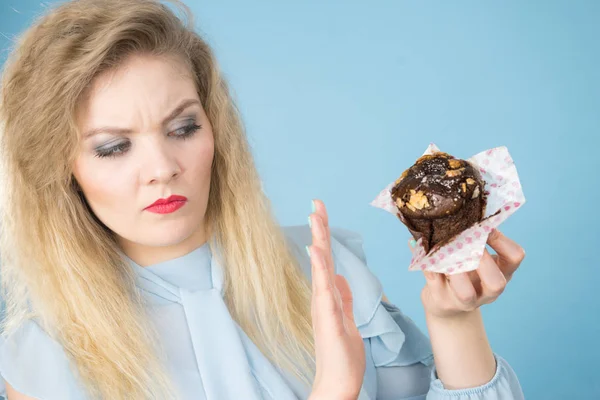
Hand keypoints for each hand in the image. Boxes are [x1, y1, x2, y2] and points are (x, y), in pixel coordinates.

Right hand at [307, 199, 364, 399]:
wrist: (338, 383)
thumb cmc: (342, 355)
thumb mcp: (347, 319)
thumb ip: (343, 297)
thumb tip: (340, 277)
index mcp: (328, 296)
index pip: (326, 258)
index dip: (324, 235)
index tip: (320, 212)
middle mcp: (322, 296)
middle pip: (320, 256)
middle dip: (319, 229)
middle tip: (316, 203)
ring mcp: (322, 305)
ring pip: (319, 266)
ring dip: (318, 240)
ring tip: (315, 216)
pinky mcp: (326, 317)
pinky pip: (323, 286)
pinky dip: (320, 266)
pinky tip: (318, 249)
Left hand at [418, 229, 524, 318]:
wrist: (446, 307)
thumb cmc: (463, 274)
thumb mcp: (476, 259)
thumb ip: (474, 239)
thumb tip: (462, 210)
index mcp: (501, 273)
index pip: (514, 257)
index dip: (501, 239)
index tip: (483, 226)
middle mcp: (487, 292)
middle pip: (497, 283)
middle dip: (482, 260)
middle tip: (467, 242)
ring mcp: (465, 301)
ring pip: (466, 292)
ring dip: (454, 267)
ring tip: (444, 249)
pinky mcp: (442, 301)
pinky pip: (434, 281)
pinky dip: (426, 261)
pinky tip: (418, 245)